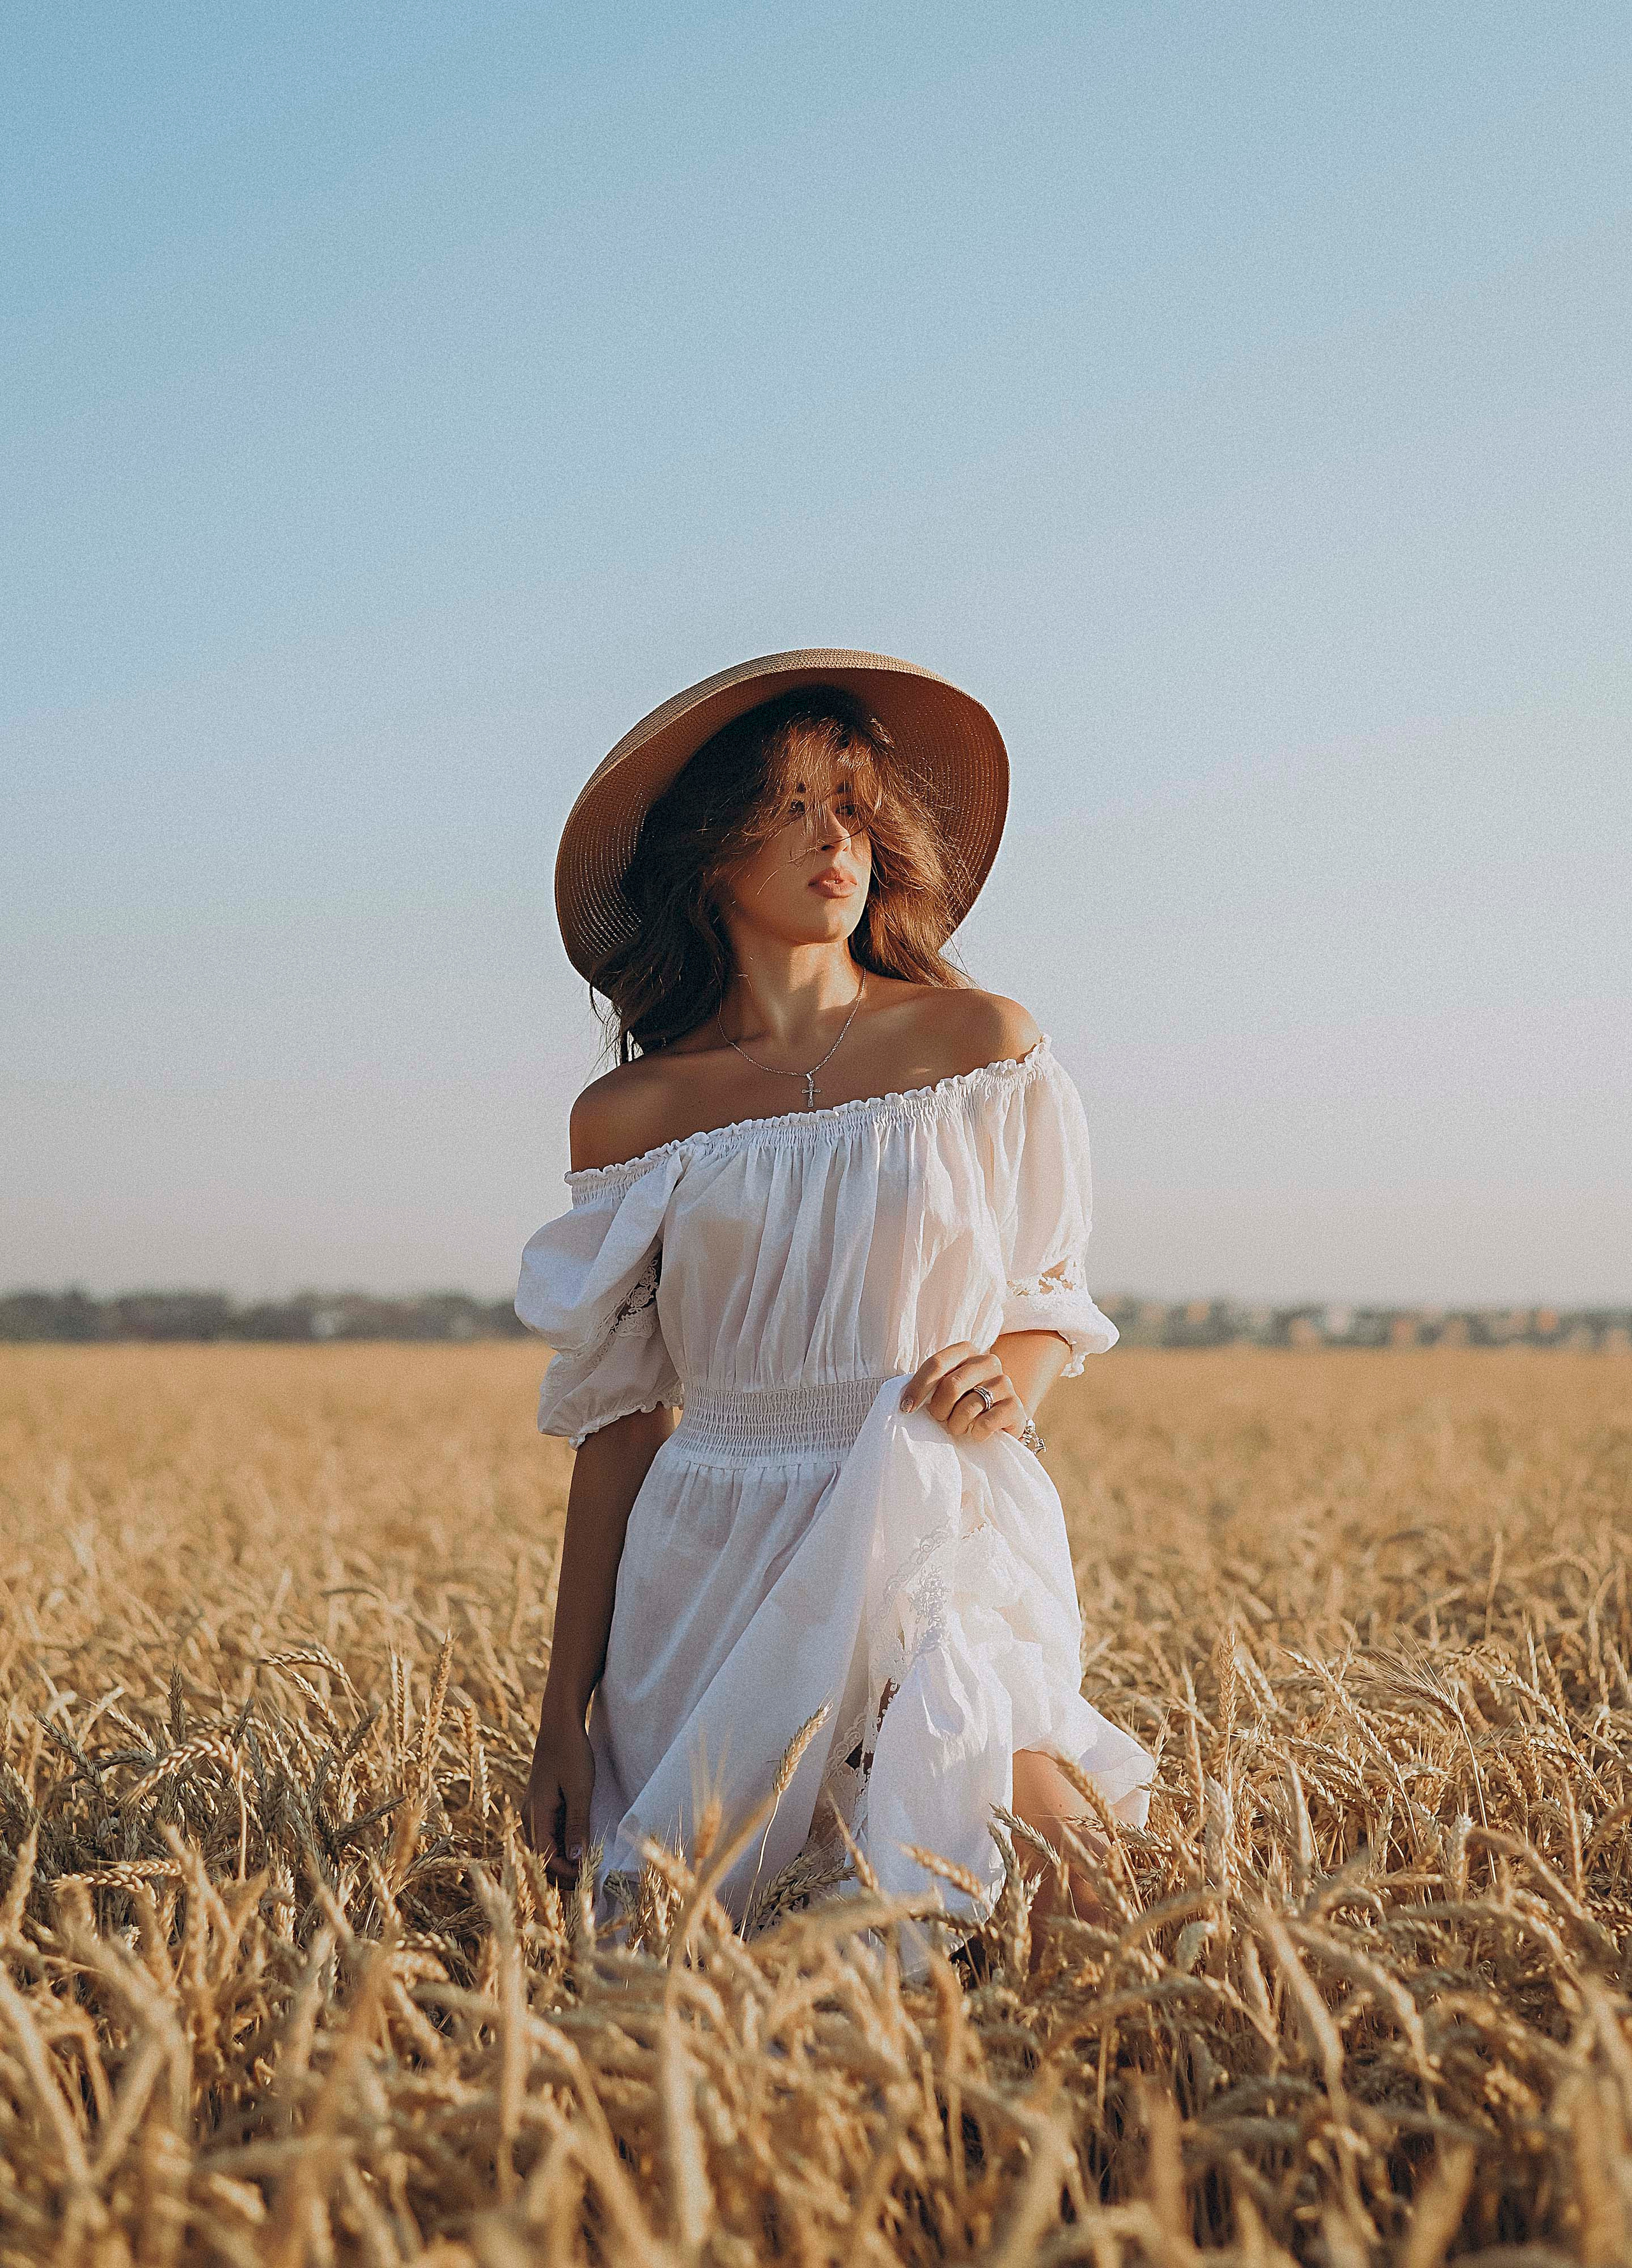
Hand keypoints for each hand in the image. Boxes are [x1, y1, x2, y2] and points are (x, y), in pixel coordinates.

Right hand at [522, 1703, 595, 1883]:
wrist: (560, 1724)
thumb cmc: (571, 1753)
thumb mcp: (580, 1789)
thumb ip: (577, 1824)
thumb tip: (576, 1858)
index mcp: (535, 1815)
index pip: (544, 1859)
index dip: (566, 1874)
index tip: (590, 1881)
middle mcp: (529, 1818)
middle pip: (542, 1860)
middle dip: (564, 1875)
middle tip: (592, 1884)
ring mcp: (534, 1813)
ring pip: (545, 1850)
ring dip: (564, 1864)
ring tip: (589, 1871)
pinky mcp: (542, 1807)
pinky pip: (549, 1836)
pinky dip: (563, 1849)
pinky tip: (582, 1850)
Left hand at [899, 1341, 1026, 1442]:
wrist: (998, 1422)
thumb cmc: (962, 1403)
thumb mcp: (944, 1389)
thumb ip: (929, 1386)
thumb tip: (905, 1403)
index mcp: (967, 1351)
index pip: (937, 1363)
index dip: (918, 1387)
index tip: (906, 1409)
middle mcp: (989, 1361)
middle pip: (952, 1385)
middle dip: (939, 1409)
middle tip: (940, 1419)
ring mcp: (1005, 1383)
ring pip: (968, 1407)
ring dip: (956, 1424)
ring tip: (958, 1427)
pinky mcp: (1016, 1407)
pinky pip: (986, 1423)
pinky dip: (976, 1433)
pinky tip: (976, 1433)